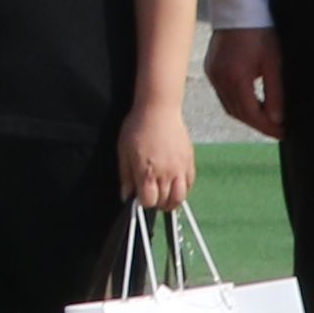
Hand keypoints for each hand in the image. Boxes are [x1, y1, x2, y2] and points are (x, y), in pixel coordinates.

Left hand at [119, 97, 197, 212]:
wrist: (159, 108)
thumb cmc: (137, 127)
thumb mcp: (123, 150)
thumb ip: (125, 176)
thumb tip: (126, 196)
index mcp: (147, 171)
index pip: (149, 201)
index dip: (143, 202)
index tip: (140, 197)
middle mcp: (166, 173)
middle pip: (164, 202)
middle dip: (156, 203)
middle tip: (151, 197)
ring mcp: (180, 168)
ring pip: (181, 197)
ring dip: (172, 202)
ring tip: (164, 197)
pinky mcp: (190, 162)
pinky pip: (190, 184)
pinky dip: (183, 190)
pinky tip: (175, 185)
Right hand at [204, 25, 285, 139]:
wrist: (238, 10)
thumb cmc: (260, 32)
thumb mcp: (274, 63)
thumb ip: (275, 93)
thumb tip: (278, 119)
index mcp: (235, 77)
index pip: (251, 114)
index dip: (268, 127)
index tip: (283, 133)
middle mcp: (220, 79)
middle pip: (239, 114)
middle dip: (259, 125)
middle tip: (277, 130)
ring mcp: (212, 74)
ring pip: (229, 107)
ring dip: (247, 116)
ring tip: (266, 120)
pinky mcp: (210, 70)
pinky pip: (223, 95)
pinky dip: (237, 104)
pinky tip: (250, 104)